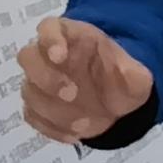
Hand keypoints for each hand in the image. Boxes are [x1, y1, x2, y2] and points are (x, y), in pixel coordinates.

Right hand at [16, 16, 153, 145]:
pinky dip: (52, 127)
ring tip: (85, 124)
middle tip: (72, 93)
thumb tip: (126, 72)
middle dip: (46, 77)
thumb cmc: (120, 77)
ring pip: (29, 91)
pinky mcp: (38, 108)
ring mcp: (40, 83)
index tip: (60, 56)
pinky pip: (33, 117)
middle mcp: (48, 57)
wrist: (117, 103)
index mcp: (71, 37)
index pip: (49, 28)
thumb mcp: (135, 74)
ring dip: (53, 109)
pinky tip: (74, 135)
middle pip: (28, 57)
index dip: (50, 40)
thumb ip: (133, 72)